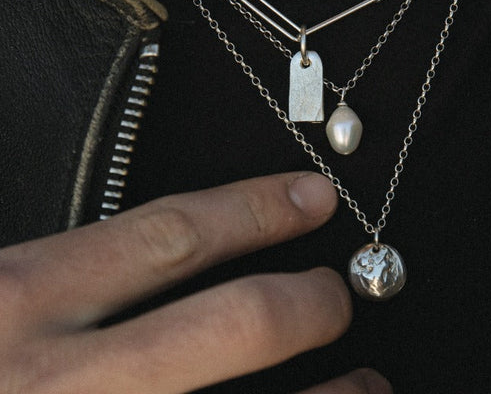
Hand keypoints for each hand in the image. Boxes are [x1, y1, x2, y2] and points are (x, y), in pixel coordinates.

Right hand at [0, 172, 390, 393]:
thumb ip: (45, 279)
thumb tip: (152, 254)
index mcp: (17, 303)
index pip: (169, 235)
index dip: (254, 211)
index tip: (312, 200)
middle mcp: (59, 385)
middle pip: (228, 325)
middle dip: (304, 305)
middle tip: (341, 296)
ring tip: (370, 390)